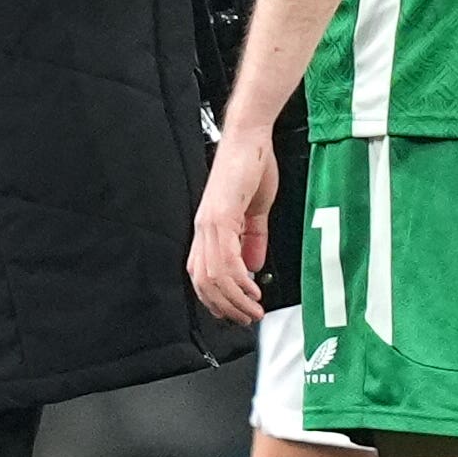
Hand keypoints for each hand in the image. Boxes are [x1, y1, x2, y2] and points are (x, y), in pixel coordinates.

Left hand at [186, 124, 277, 324]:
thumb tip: (252, 266)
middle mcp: (204, 228)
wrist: (250, 138)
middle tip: (246, 318)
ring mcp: (210, 223)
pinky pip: (224, 259)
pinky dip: (238, 280)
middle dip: (226, 307)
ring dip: (234, 299)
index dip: (216, 299)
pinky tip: (251, 288)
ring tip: (252, 309)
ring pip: (213, 276)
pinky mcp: (221, 216)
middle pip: (204, 282)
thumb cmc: (252, 165)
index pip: (202, 275)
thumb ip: (253, 239)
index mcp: (209, 228)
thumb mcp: (255, 210)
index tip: (235, 312)